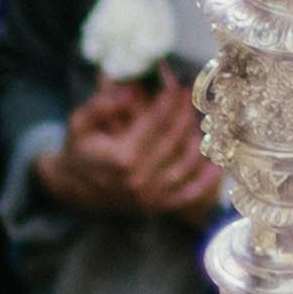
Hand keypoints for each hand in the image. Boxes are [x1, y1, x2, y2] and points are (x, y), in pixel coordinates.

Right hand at [34, 71, 220, 226]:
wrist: (74, 187)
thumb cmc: (80, 149)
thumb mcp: (80, 122)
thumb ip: (102, 104)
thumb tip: (132, 89)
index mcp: (121, 157)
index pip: (156, 122)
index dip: (169, 101)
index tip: (177, 86)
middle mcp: (138, 179)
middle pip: (174, 140)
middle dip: (185, 114)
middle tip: (190, 97)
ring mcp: (149, 196)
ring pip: (186, 163)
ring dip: (199, 139)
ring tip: (200, 121)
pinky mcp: (156, 206)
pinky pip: (188, 194)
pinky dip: (206, 179)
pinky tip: (218, 162)